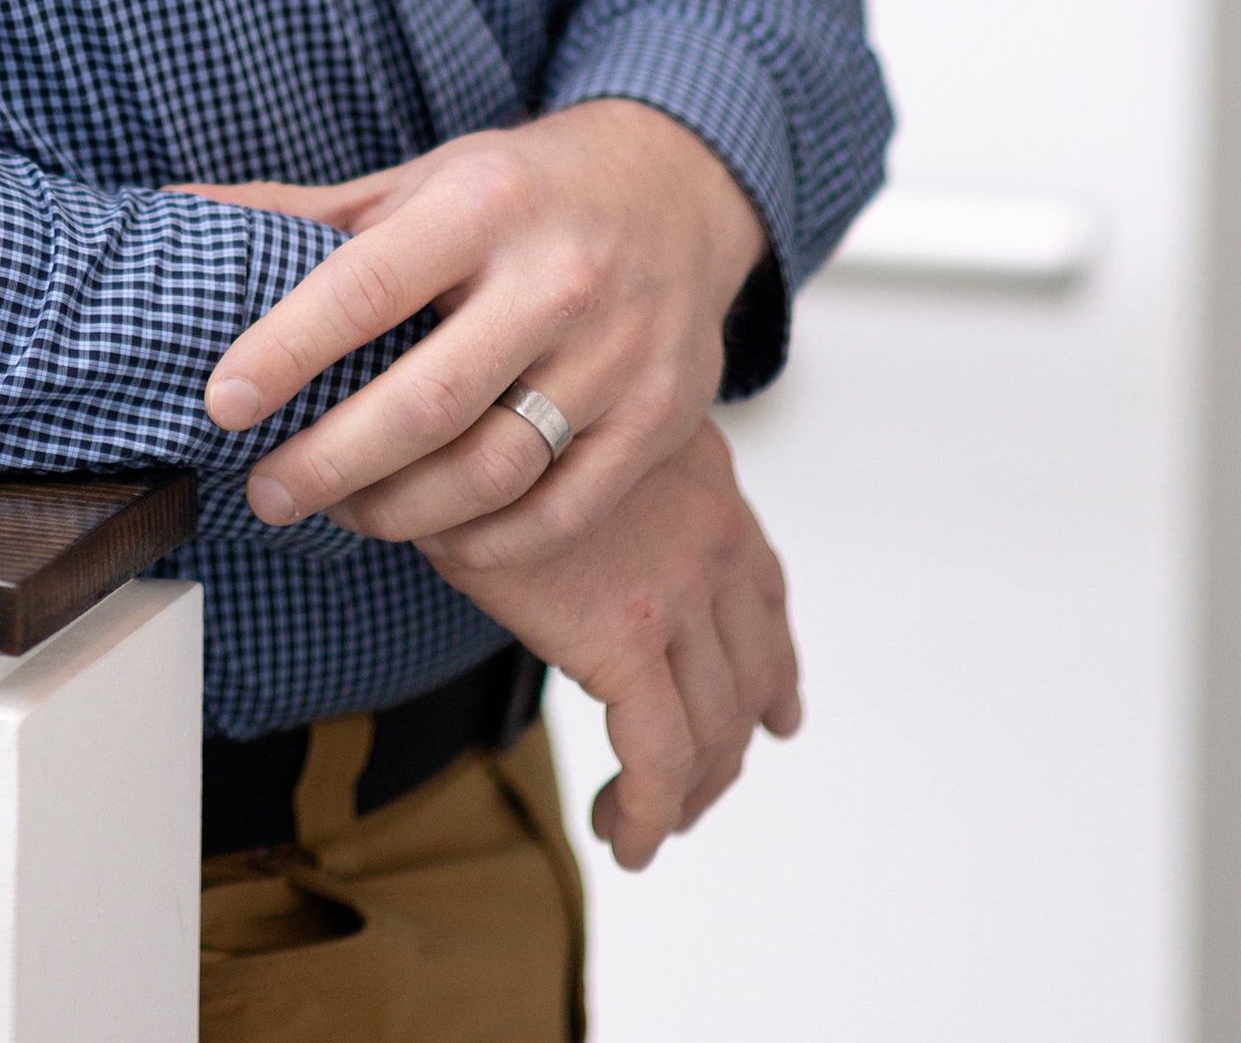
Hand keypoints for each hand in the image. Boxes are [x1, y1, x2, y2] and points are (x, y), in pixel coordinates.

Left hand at [185, 101, 766, 556]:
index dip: (285, 349)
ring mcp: (620, 354)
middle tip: (265, 491)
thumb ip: (304, 213)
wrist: (675, 190)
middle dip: (329, 462)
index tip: (221, 401)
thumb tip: (174, 215)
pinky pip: (560, 513)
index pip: (367, 286)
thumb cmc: (523, 191)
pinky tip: (431, 532)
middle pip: (427, 403)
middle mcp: (559, 276)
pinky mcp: (665, 420)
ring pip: (493, 471)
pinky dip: (484, 543)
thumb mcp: (419, 180)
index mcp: (485, 203)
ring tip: (339, 511)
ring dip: (398, 513)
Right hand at [426, 420, 799, 867]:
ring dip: (684, 796)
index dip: (776, 669)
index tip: (776, 716)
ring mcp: (677, 592)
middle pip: (750, 678)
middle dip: (727, 751)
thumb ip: (624, 484)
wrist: (464, 402)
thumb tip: (603, 533)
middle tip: (693, 794)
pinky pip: (658, 758)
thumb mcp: (591, 430)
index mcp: (709, 487)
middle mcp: (713, 539)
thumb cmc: (504, 410)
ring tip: (639, 827)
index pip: (764, 596)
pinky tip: (623, 838)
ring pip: (713, 731)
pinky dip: (647, 813)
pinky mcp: (625, 641)